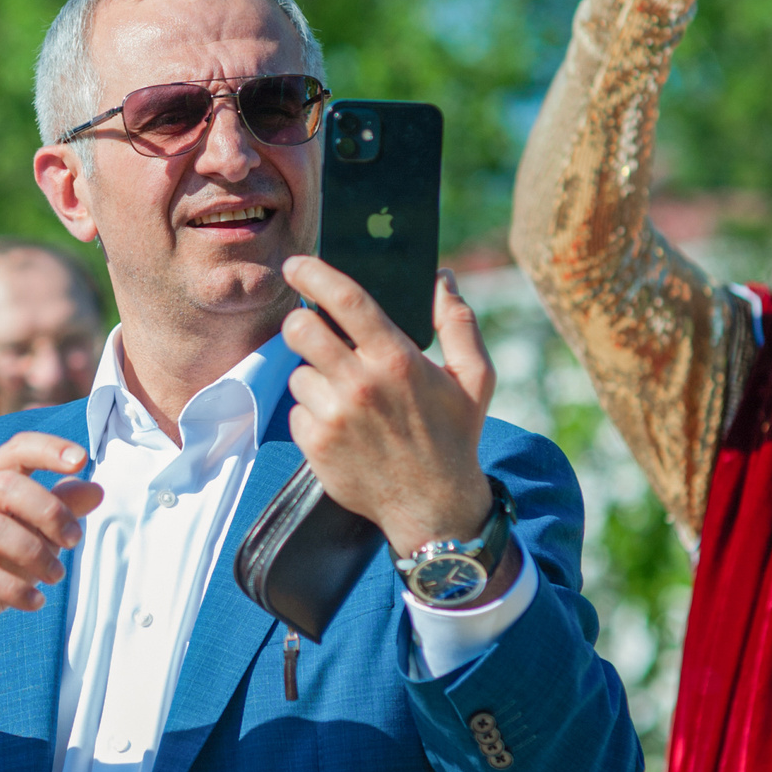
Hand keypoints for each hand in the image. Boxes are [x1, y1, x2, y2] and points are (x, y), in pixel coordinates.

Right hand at [0, 433, 105, 701]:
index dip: (48, 449)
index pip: (16, 449)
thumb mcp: (35, 535)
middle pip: (7, 485)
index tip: (82, 460)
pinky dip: (14, 589)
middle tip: (74, 540)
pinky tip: (35, 602)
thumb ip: (61, 509)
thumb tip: (96, 490)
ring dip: (36, 554)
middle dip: (49, 512)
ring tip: (56, 576)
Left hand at [280, 260, 496, 557]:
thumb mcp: (475, 379)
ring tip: (347, 397)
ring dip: (315, 377)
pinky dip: (312, 413)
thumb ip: (459, 324)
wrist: (434, 508)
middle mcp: (360, 384)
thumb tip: (443, 278)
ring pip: (298, 372)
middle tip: (312, 331)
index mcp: (397, 360)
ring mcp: (334, 416)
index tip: (296, 262)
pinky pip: (296, 410)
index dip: (313, 274)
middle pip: (300, 329)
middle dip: (300, 323)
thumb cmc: (455, 437)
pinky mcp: (314, 444)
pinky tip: (342, 427)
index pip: (345, 300)